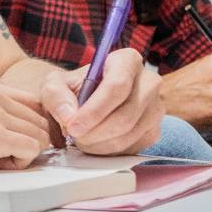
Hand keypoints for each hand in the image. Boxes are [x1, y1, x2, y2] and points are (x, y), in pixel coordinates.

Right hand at [0, 76, 51, 173]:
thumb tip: (25, 128)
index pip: (34, 104)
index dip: (30, 127)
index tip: (15, 142)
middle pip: (41, 121)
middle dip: (27, 141)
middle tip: (0, 154)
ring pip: (41, 136)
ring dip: (23, 153)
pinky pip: (31, 150)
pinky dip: (19, 163)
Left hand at [40, 49, 163, 154]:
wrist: (85, 102)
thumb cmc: (72, 90)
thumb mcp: (55, 85)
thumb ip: (56, 95)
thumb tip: (69, 116)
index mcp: (128, 60)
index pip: (117, 86)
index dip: (94, 111)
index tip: (73, 126)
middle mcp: (149, 82)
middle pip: (125, 116)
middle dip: (94, 132)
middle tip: (73, 136)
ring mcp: (156, 108)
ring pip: (128, 135)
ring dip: (98, 145)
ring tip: (80, 138)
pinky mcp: (154, 131)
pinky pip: (132, 148)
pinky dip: (107, 152)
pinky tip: (94, 143)